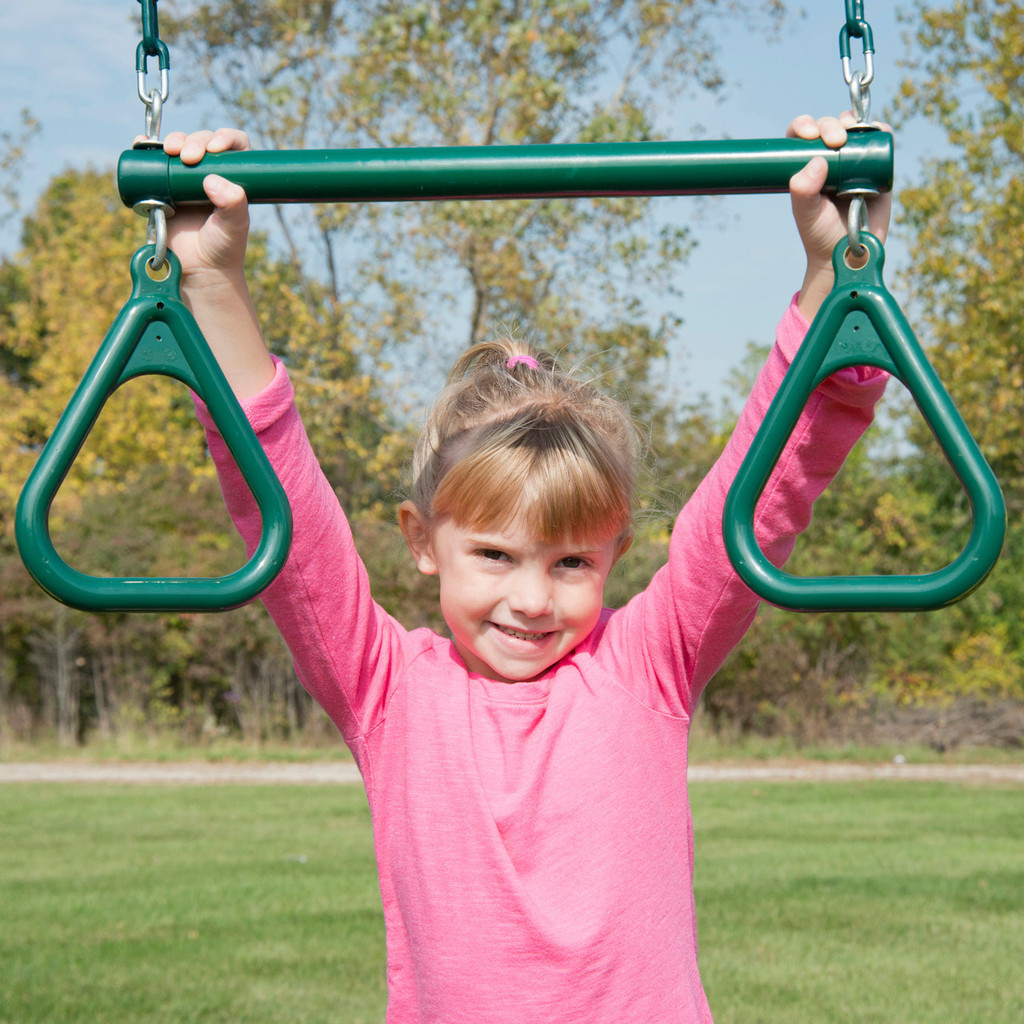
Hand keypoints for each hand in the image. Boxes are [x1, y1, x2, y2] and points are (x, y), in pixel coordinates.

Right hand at [144, 128, 252, 280]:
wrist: (197, 269)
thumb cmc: (222, 249)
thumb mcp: (234, 228)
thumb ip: (233, 206)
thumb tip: (211, 180)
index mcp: (232, 179)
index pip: (235, 147)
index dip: (226, 138)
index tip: (216, 148)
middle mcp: (208, 174)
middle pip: (203, 143)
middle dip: (196, 141)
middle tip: (189, 157)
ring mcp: (183, 179)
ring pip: (178, 147)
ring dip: (173, 141)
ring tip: (171, 151)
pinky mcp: (161, 186)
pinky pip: (151, 160)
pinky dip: (144, 147)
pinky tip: (142, 144)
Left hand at [787, 113, 892, 318]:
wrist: (848, 253)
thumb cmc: (820, 235)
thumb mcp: (806, 215)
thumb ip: (803, 192)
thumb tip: (818, 161)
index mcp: (806, 167)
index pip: (801, 137)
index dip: (804, 126)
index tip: (809, 134)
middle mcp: (830, 160)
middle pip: (829, 128)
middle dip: (830, 126)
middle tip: (835, 141)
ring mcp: (855, 162)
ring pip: (855, 129)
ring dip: (854, 122)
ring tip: (852, 132)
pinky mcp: (878, 168)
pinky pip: (881, 141)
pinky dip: (880, 130)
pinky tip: (877, 130)